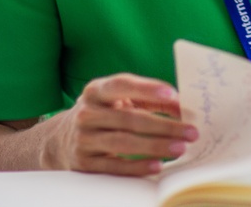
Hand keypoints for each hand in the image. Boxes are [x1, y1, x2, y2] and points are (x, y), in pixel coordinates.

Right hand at [42, 73, 197, 175]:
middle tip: (190, 131)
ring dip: (155, 146)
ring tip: (180, 147)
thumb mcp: (120, 99)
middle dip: (164, 125)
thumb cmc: (104, 112)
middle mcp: (87, 113)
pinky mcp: (84, 163)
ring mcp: (84, 139)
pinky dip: (137, 166)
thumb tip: (181, 105)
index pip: (122, 85)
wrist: (60, 139)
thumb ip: (150, 99)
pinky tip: (157, 165)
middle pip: (129, 118)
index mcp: (96, 90)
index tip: (173, 95)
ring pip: (123, 143)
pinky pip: (114, 166)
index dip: (147, 88)